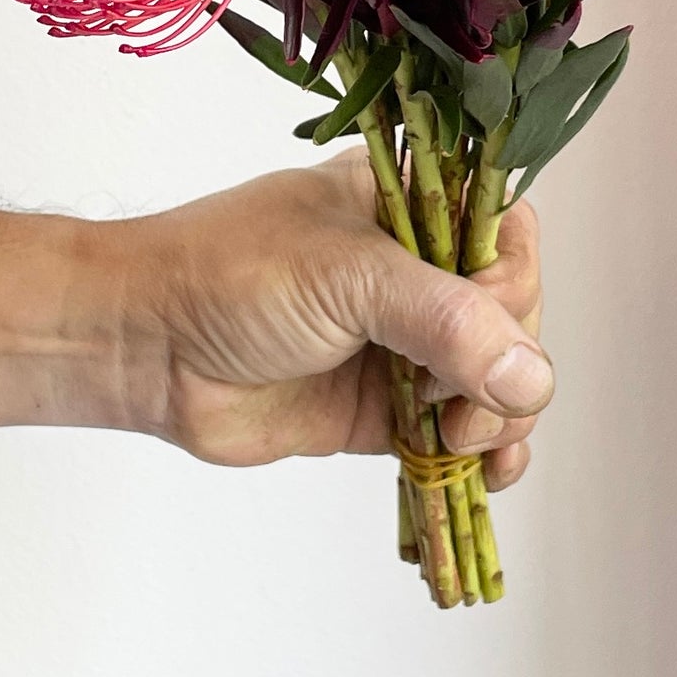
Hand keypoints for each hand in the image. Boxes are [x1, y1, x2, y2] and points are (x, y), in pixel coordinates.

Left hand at [0, 149, 550, 491]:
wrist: (145, 345)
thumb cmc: (232, 275)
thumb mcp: (347, 276)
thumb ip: (444, 321)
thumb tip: (531, 377)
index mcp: (407, 203)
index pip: (504, 231)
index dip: (513, 281)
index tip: (487, 319)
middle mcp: (413, 268)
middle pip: (512, 313)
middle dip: (507, 362)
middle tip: (460, 399)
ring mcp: (400, 340)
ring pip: (493, 377)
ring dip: (500, 416)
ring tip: (463, 440)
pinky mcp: (380, 408)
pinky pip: (455, 429)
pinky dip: (483, 453)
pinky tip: (489, 473)